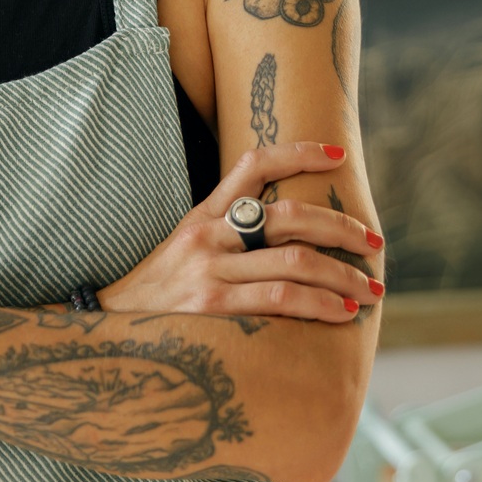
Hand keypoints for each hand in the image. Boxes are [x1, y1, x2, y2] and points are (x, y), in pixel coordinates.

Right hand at [97, 142, 384, 322]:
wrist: (108, 329)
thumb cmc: (156, 294)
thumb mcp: (183, 248)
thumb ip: (225, 236)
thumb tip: (283, 237)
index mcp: (202, 214)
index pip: (253, 164)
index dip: (299, 152)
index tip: (338, 155)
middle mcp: (208, 235)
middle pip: (290, 215)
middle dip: (342, 228)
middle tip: (373, 242)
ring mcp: (210, 269)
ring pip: (294, 260)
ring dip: (343, 274)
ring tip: (371, 288)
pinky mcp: (213, 305)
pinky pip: (280, 297)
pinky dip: (320, 303)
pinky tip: (343, 312)